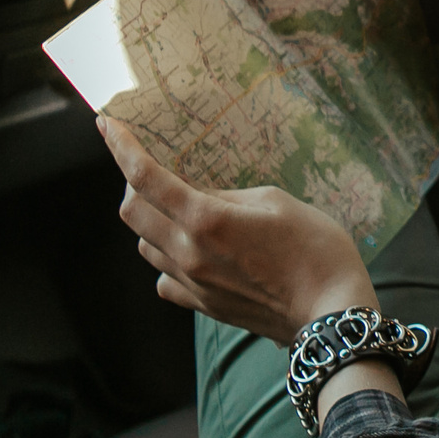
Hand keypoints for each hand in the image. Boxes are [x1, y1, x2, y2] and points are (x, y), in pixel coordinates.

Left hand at [102, 118, 374, 342]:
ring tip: (174, 207)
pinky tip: (188, 251)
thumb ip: (229, 196)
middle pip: (132, 212)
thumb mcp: (276, 202)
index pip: (146, 177)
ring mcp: (193, 283)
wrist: (330, 312)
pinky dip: (166, 259)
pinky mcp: (202, 305)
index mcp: (207, 219)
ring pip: (144, 246)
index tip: (108, 125)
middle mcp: (189, 252)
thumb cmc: (315, 250)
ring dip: (149, 221)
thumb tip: (202, 197)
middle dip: (131, 182)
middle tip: (149, 167)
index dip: (122, 147)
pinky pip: (164, 278)